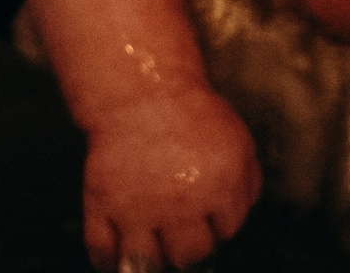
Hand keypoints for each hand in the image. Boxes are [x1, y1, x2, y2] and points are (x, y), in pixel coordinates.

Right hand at [81, 88, 259, 269]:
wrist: (142, 93)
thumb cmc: (189, 114)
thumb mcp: (237, 141)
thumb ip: (247, 182)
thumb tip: (241, 214)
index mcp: (220, 187)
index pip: (227, 231)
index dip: (218, 225)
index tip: (208, 220)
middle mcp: (181, 204)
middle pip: (190, 255)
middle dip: (189, 247)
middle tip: (182, 236)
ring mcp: (139, 207)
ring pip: (148, 263)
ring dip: (153, 260)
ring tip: (153, 250)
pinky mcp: (103, 204)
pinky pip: (102, 249)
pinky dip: (108, 260)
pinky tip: (117, 256)